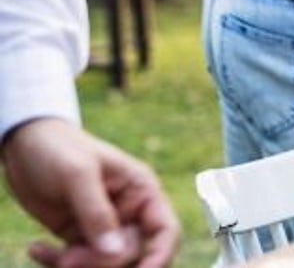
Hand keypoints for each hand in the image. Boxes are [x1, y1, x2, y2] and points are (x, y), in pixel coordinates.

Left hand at [2, 119, 178, 267]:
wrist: (22, 143)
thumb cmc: (57, 147)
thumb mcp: (77, 175)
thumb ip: (97, 214)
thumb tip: (115, 253)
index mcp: (141, 190)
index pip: (165, 229)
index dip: (160, 255)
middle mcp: (127, 210)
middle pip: (129, 252)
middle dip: (100, 261)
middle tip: (68, 261)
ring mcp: (102, 225)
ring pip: (103, 262)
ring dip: (76, 265)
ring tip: (47, 253)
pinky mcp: (77, 234)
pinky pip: (77, 261)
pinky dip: (55, 263)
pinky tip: (36, 248)